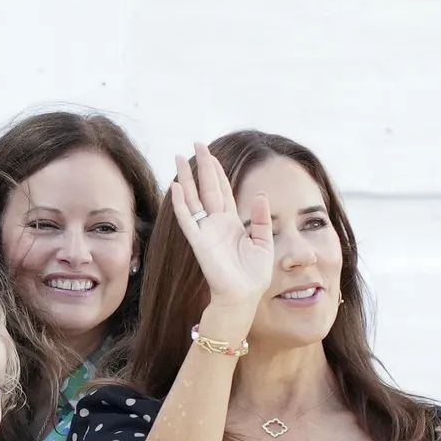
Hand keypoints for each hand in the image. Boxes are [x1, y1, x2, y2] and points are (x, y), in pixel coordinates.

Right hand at [166, 146, 272, 313]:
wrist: (243, 296)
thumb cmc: (253, 275)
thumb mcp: (264, 242)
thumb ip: (260, 218)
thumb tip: (259, 194)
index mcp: (232, 222)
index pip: (223, 190)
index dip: (217, 171)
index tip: (210, 153)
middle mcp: (216, 223)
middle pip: (207, 187)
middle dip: (202, 165)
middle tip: (195, 144)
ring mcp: (206, 231)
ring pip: (194, 198)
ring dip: (187, 177)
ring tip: (179, 157)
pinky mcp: (199, 242)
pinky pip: (187, 219)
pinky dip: (180, 203)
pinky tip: (176, 186)